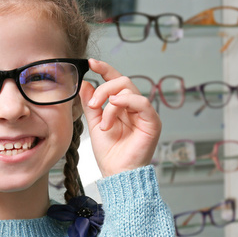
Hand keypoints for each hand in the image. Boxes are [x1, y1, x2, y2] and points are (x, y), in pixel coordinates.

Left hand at [79, 58, 160, 176]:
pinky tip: (112, 114)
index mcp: (122, 106)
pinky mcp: (152, 121)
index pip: (115, 81)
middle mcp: (134, 107)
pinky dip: (124, 103)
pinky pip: (142, 102)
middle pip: (122, 81)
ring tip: (103, 124)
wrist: (116, 173)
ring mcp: (144, 113)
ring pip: (128, 90)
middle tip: (93, 105)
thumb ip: (91, 104)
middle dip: (103, 89)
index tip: (91, 63)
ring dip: (110, 103)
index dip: (104, 69)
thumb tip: (85, 83)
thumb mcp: (94, 124)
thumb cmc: (109, 153)